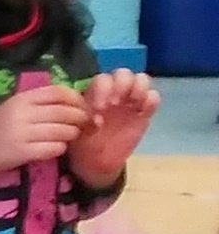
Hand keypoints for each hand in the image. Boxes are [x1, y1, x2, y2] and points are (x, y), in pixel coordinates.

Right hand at [0, 72, 86, 195]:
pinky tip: (57, 147)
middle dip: (81, 118)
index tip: (85, 106)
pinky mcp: (22, 152)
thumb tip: (75, 102)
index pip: (58, 92)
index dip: (77, 99)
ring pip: (62, 131)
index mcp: (22, 98)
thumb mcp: (14, 107)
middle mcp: (22, 113)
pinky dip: (61, 148)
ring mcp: (22, 133)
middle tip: (86, 124)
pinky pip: (54, 148)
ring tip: (71, 136)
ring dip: (72, 134)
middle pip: (64, 112)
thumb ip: (40, 102)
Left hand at [72, 68, 158, 185]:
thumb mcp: (79, 132)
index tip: (100, 108)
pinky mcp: (145, 112)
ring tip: (133, 105)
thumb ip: (86, 122)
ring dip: (139, 88)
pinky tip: (143, 112)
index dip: (104, 89)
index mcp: (95, 93)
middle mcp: (114, 91)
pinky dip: (151, 100)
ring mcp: (131, 100)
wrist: (97, 160)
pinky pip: (153, 97)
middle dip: (122, 85)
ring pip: (141, 79)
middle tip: (116, 104)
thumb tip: (98, 119)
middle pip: (124, 74)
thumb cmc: (84, 142)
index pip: (103, 79)